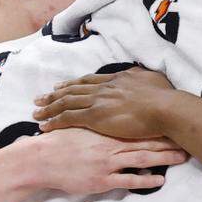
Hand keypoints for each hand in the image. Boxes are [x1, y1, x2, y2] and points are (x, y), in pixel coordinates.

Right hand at [32, 128, 187, 193]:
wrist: (40, 159)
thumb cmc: (59, 143)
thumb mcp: (81, 126)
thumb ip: (98, 124)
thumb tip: (113, 120)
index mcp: (105, 130)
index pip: (138, 126)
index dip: (158, 125)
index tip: (175, 123)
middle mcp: (110, 144)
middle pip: (146, 141)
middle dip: (169, 141)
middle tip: (189, 140)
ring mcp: (107, 162)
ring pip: (142, 158)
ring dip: (164, 158)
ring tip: (183, 158)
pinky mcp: (101, 180)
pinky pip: (128, 181)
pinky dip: (145, 181)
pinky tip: (160, 180)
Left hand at [33, 69, 176, 138]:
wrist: (165, 108)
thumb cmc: (165, 98)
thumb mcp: (153, 79)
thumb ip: (142, 78)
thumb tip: (141, 75)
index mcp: (117, 79)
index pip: (89, 81)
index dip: (73, 84)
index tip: (61, 86)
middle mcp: (104, 88)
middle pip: (73, 90)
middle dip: (55, 95)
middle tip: (40, 98)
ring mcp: (98, 101)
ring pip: (66, 102)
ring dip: (49, 107)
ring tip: (36, 112)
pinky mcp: (95, 117)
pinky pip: (68, 118)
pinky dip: (54, 121)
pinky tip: (44, 125)